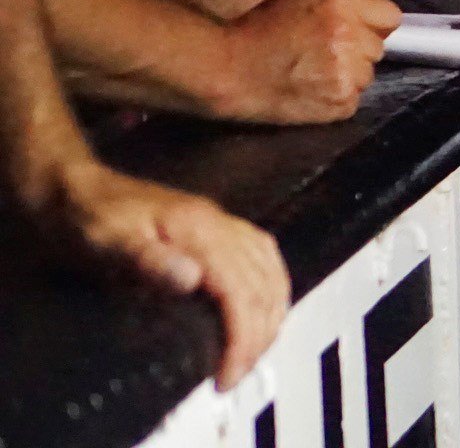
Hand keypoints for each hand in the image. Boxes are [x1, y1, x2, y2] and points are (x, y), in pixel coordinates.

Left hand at [39, 159, 288, 388]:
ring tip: (254, 353)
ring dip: (271, 315)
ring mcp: (223, 224)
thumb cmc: (89, 218)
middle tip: (235, 375)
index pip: (240, 289)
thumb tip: (194, 279)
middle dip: (259, 335)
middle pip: (263, 284)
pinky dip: (272, 289)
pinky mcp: (219, 229)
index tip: (227, 375)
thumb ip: (150, 259)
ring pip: (271, 271)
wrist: (78, 192)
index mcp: (199, 229)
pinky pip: (264, 258)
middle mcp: (221, 225)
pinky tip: (264, 308)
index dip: (242, 335)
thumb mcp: (109, 241)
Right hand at [222, 0, 398, 123]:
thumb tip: (367, 19)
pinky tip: (311, 93)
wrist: (227, 68)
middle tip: (325, 57)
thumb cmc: (256, 30)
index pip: (390, 16)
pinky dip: (337, 101)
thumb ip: (339, 5)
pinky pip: (353, 101)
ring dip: (347, 77)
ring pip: (367, 76)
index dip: (375, 26)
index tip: (362, 33)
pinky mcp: (340, 101)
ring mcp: (346, 70)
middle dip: (358, 52)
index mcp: (341, 3)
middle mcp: (349, 35)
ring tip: (313, 76)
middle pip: (378, 48)